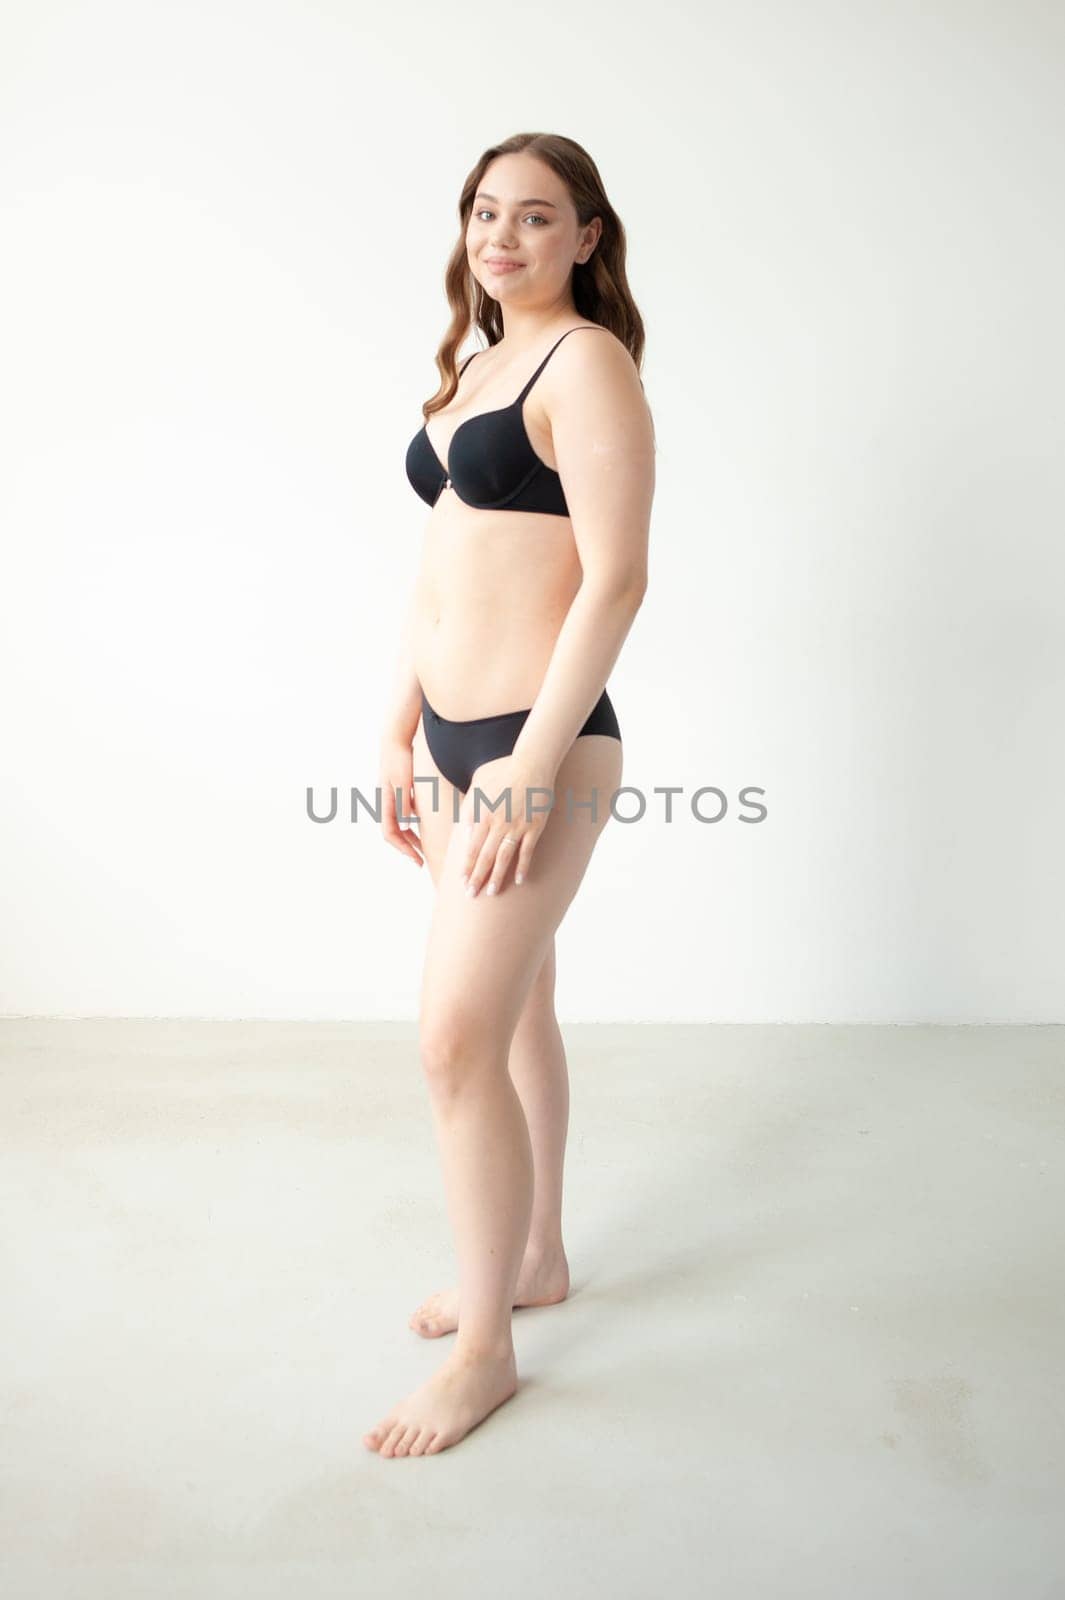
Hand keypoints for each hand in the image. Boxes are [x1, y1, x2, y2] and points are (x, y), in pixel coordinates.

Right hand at [379, 738, 423, 867]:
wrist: (396, 738)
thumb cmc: (399, 759)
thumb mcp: (403, 782)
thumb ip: (403, 803)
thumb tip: (403, 826)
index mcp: (386, 802)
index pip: (390, 834)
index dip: (403, 849)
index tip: (417, 860)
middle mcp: (387, 802)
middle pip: (394, 832)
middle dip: (407, 848)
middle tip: (421, 861)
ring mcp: (393, 796)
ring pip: (400, 823)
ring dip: (411, 837)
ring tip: (424, 847)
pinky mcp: (400, 790)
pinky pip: (405, 813)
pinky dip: (414, 822)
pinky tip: (426, 824)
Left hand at [460, 755, 555, 896]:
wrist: (531, 765)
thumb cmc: (504, 775)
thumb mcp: (480, 789)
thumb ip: (470, 811)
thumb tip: (463, 832)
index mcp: (483, 815)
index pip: (472, 847)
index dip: (466, 866)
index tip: (461, 881)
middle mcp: (498, 823)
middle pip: (485, 856)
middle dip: (477, 877)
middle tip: (471, 894)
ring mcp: (517, 826)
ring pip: (504, 857)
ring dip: (496, 876)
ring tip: (491, 892)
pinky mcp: (534, 827)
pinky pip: (527, 851)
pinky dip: (522, 866)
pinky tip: (518, 880)